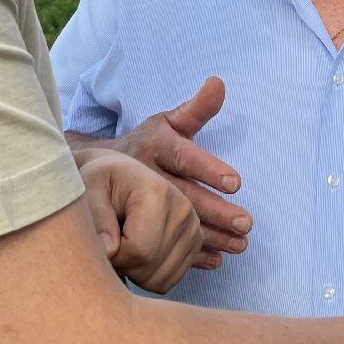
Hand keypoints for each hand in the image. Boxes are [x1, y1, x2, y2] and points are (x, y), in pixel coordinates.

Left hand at [76, 149, 202, 293]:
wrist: (121, 178)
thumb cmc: (101, 184)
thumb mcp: (88, 189)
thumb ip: (97, 219)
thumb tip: (109, 250)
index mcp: (159, 193)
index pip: (139, 250)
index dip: (113, 255)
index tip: (101, 239)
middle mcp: (183, 210)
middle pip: (150, 267)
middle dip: (122, 265)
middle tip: (109, 243)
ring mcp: (193, 228)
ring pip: (160, 279)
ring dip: (134, 273)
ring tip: (123, 245)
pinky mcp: (195, 243)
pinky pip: (168, 281)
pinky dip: (148, 276)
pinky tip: (136, 254)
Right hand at [111, 77, 251, 269]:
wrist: (99, 171)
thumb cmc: (147, 144)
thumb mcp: (167, 121)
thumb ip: (196, 108)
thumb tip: (218, 83)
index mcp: (155, 146)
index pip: (184, 157)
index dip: (209, 169)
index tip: (235, 183)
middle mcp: (145, 176)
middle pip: (183, 196)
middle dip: (215, 211)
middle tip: (245, 223)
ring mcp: (137, 205)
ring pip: (176, 223)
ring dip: (210, 237)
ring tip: (239, 245)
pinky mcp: (136, 227)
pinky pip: (163, 244)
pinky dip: (190, 255)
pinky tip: (216, 260)